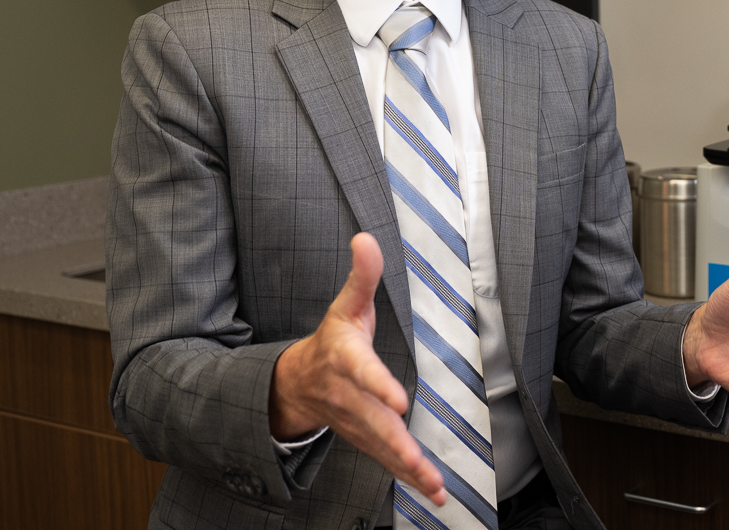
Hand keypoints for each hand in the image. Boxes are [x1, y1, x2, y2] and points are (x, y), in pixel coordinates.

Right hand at [270, 233, 445, 504]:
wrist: (295, 384)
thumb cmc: (331, 341)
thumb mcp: (344, 305)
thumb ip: (361, 275)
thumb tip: (366, 238)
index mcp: (345, 359)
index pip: (362, 372)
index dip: (378, 385)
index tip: (399, 399)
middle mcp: (349, 396)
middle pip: (372, 420)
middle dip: (396, 442)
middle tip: (418, 458)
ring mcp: (355, 422)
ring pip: (381, 447)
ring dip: (407, 467)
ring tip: (433, 484)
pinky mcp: (365, 439)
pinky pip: (386, 460)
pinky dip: (409, 478)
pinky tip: (433, 490)